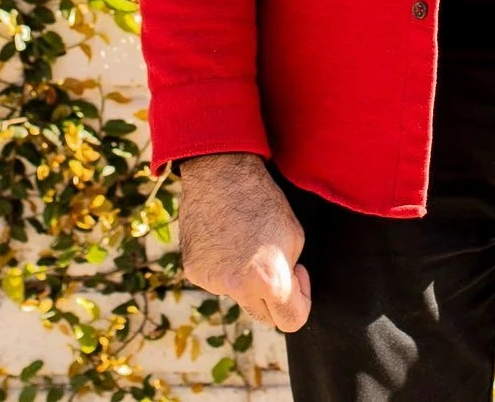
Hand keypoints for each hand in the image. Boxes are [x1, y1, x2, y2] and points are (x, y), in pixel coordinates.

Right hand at [174, 152, 311, 331]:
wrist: (220, 174)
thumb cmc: (264, 200)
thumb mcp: (294, 237)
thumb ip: (289, 274)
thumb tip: (283, 294)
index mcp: (269, 281)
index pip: (292, 321)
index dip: (301, 300)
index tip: (298, 276)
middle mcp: (237, 289)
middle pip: (264, 318)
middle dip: (274, 299)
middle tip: (275, 265)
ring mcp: (212, 282)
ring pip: (239, 296)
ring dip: (247, 281)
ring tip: (245, 241)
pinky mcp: (194, 272)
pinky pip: (217, 281)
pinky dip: (224, 268)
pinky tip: (225, 239)